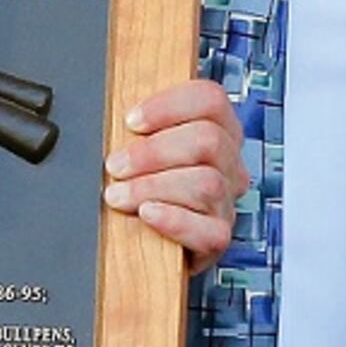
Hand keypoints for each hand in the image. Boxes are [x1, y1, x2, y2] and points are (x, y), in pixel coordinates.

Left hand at [105, 77, 247, 263]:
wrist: (144, 246)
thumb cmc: (141, 188)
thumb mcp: (141, 150)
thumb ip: (140, 129)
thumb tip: (124, 117)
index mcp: (218, 130)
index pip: (211, 100)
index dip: (169, 106)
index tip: (131, 121)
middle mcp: (229, 164)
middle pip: (209, 140)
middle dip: (154, 152)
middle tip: (116, 165)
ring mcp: (227, 202)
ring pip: (207, 183)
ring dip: (153, 187)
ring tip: (119, 196)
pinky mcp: (217, 237)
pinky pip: (207, 230)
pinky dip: (173, 219)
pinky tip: (147, 214)